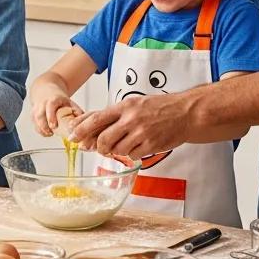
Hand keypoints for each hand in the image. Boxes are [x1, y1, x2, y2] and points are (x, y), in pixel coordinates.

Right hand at [31, 90, 82, 137]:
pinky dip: (39, 129)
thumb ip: (76, 111)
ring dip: (41, 129)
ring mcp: (36, 108)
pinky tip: (46, 132)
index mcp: (53, 99)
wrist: (46, 90)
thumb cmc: (58, 98)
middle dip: (43, 126)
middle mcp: (43, 103)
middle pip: (39, 115)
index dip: (51, 116)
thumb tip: (83, 122)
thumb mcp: (69, 101)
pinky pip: (34, 123)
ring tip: (49, 133)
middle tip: (50, 133)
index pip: (50, 106)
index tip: (53, 126)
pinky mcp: (33, 113)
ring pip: (35, 120)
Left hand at [71, 92, 194, 160]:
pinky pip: (132, 155)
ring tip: (122, 145)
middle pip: (103, 138)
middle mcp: (131, 119)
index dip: (81, 130)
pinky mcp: (151, 145)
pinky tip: (136, 147)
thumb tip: (90, 123)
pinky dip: (130, 154)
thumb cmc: (159, 107)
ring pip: (116, 149)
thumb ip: (114, 114)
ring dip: (115, 151)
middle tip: (97, 148)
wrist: (185, 113)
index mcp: (124, 106)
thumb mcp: (134, 104)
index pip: (96, 119)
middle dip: (97, 147)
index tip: (73, 137)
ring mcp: (141, 133)